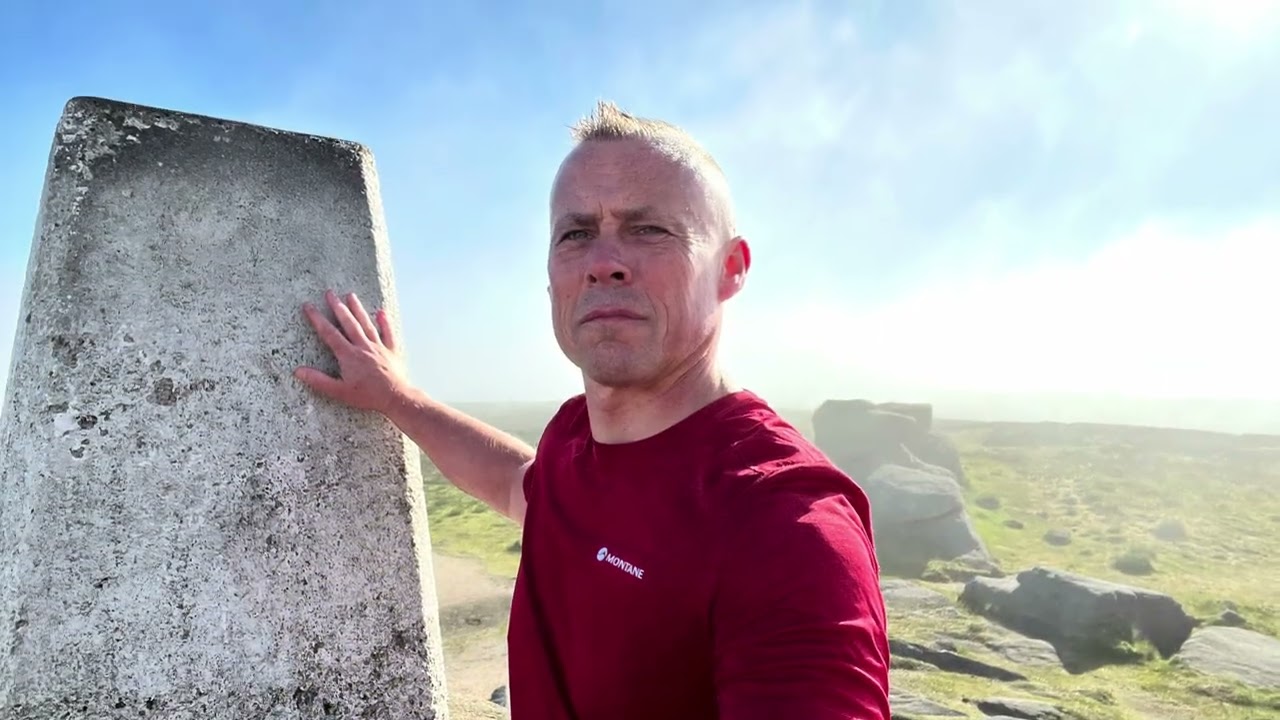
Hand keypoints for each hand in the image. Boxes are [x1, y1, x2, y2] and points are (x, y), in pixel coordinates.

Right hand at [294, 289, 410, 414]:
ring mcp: (379, 347)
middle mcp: (363, 347)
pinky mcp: (392, 351)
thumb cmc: (368, 396)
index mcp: (349, 355)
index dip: (317, 319)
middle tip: (330, 293)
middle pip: (348, 323)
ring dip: (358, 309)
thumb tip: (298, 371)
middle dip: (338, 307)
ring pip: (366, 324)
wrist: (396, 397)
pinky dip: (385, 323)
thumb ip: (319, 381)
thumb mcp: (339, 391)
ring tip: (351, 295)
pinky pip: (388, 334)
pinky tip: (381, 312)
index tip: (308, 306)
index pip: (329, 333)